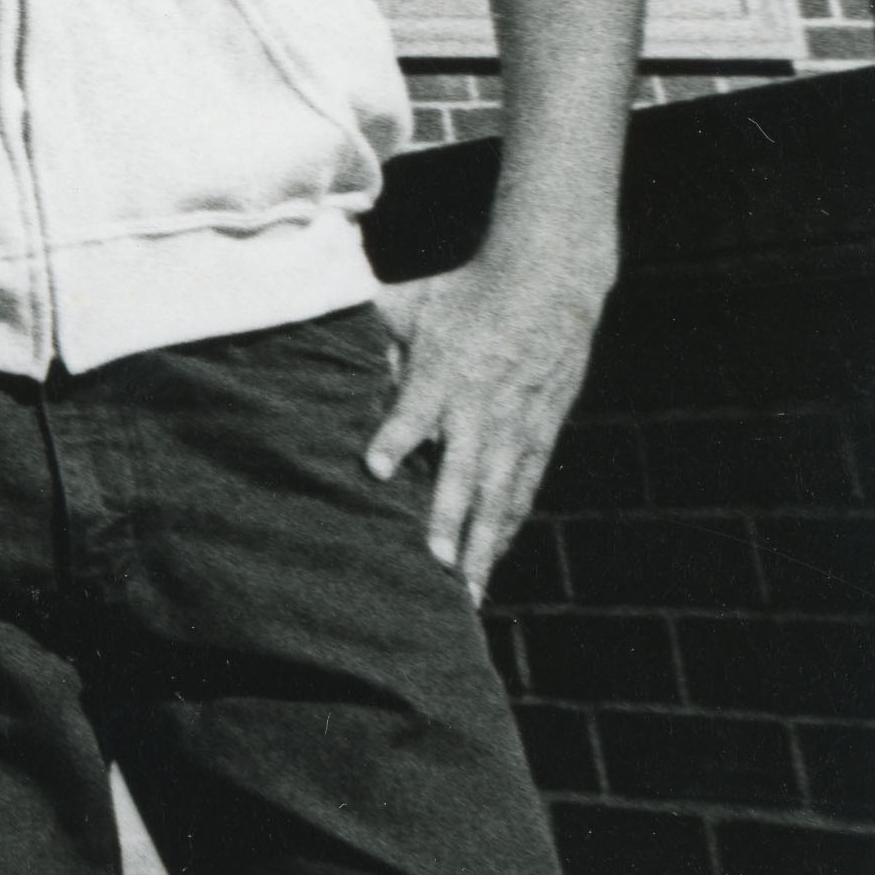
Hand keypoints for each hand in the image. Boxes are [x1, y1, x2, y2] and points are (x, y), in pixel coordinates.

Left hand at [371, 237, 612, 597]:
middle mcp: (482, 406)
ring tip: (467, 591)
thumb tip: (325, 352)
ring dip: (483, 543)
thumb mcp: (412, 302)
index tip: (375, 469)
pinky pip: (523, 490)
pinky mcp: (541, 436)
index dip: (396, 438)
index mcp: (445, 371)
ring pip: (499, 495)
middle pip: (465, 470)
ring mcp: (517, 426)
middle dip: (449, 517)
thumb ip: (371, 334)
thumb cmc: (464, 292)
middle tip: (434, 562)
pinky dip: (508, 527)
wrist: (549, 284)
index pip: (416, 410)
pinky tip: (493, 560)